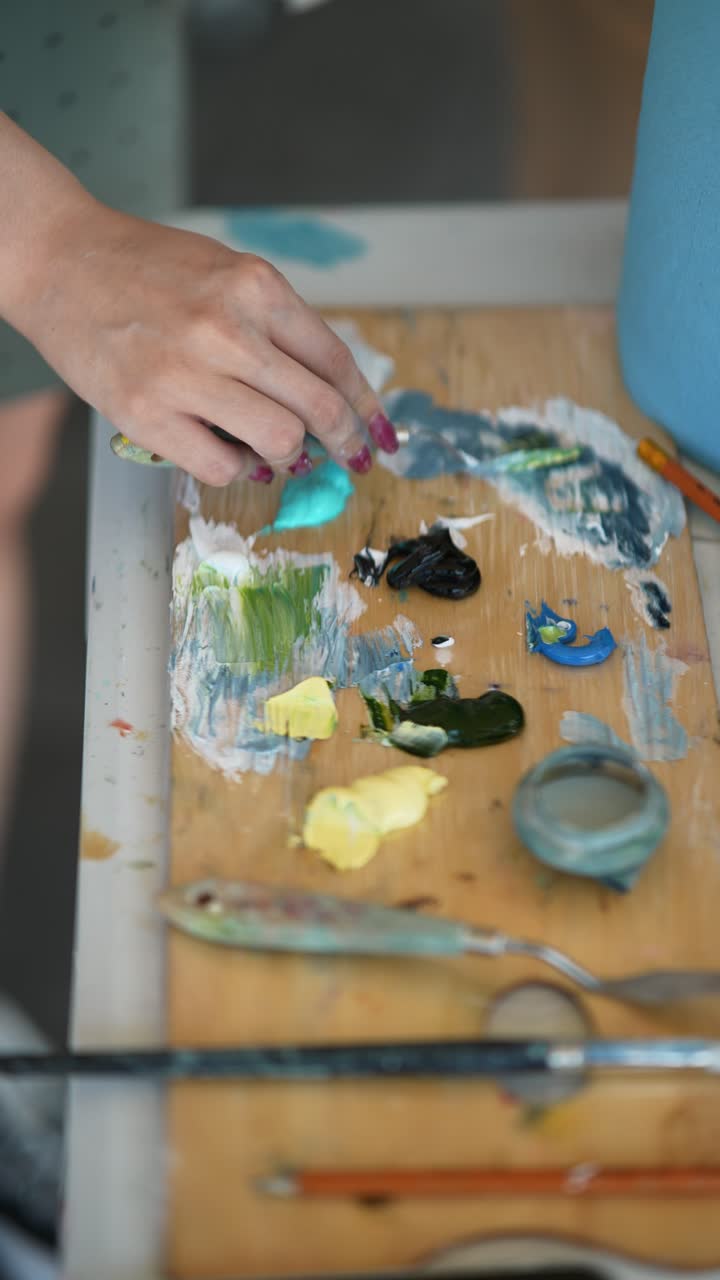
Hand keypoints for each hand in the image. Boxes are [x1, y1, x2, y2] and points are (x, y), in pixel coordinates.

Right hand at [8, 197, 397, 484]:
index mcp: (255, 286)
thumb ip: (274, 325)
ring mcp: (186, 374)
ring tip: (273, 451)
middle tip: (350, 460)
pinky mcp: (148, 415)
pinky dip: (237, 469)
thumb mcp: (226, 274)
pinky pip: (223, 467)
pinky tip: (227, 453)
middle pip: (320, 408)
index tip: (378, 434)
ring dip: (287, 456)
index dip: (366, 406)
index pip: (335, 360)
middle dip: (346, 443)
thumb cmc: (146, 269)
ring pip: (279, 442)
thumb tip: (325, 394)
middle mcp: (227, 329)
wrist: (60, 261)